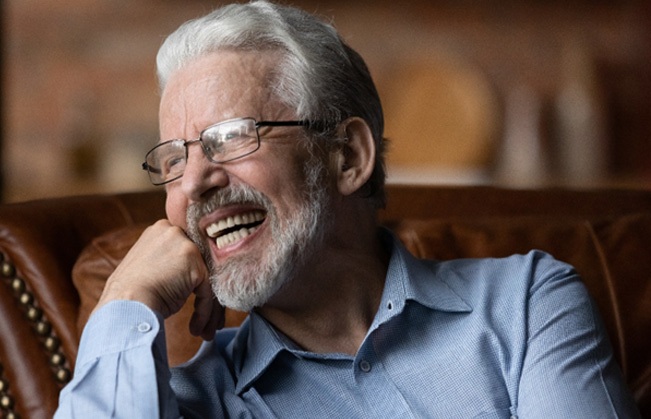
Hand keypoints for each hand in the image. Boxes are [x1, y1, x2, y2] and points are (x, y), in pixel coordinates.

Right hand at [94, 219, 223, 339]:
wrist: (124, 305)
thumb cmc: (130, 295)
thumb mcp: (149, 267)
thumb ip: (168, 262)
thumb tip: (184, 276)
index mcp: (161, 230)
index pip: (187, 253)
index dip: (192, 279)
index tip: (194, 300)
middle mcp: (175, 232)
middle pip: (200, 264)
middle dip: (204, 294)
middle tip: (207, 321)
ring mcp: (186, 246)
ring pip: (206, 279)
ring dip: (207, 309)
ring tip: (205, 331)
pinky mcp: (195, 264)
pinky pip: (207, 291)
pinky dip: (204, 312)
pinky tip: (196, 328)